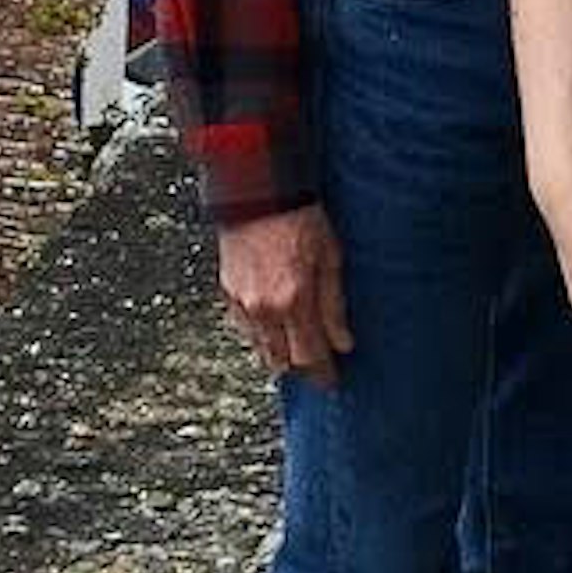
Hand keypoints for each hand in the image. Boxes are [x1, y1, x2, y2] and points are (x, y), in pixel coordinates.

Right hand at [218, 207, 352, 386]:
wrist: (259, 191)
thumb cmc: (299, 217)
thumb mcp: (330, 258)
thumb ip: (334, 306)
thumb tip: (343, 343)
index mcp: (293, 300)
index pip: (309, 357)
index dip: (323, 374)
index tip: (332, 380)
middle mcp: (264, 308)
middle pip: (283, 362)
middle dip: (302, 369)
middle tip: (318, 368)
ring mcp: (243, 303)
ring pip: (261, 350)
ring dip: (281, 355)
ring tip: (298, 349)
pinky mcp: (228, 293)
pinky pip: (246, 329)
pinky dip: (262, 335)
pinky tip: (276, 326)